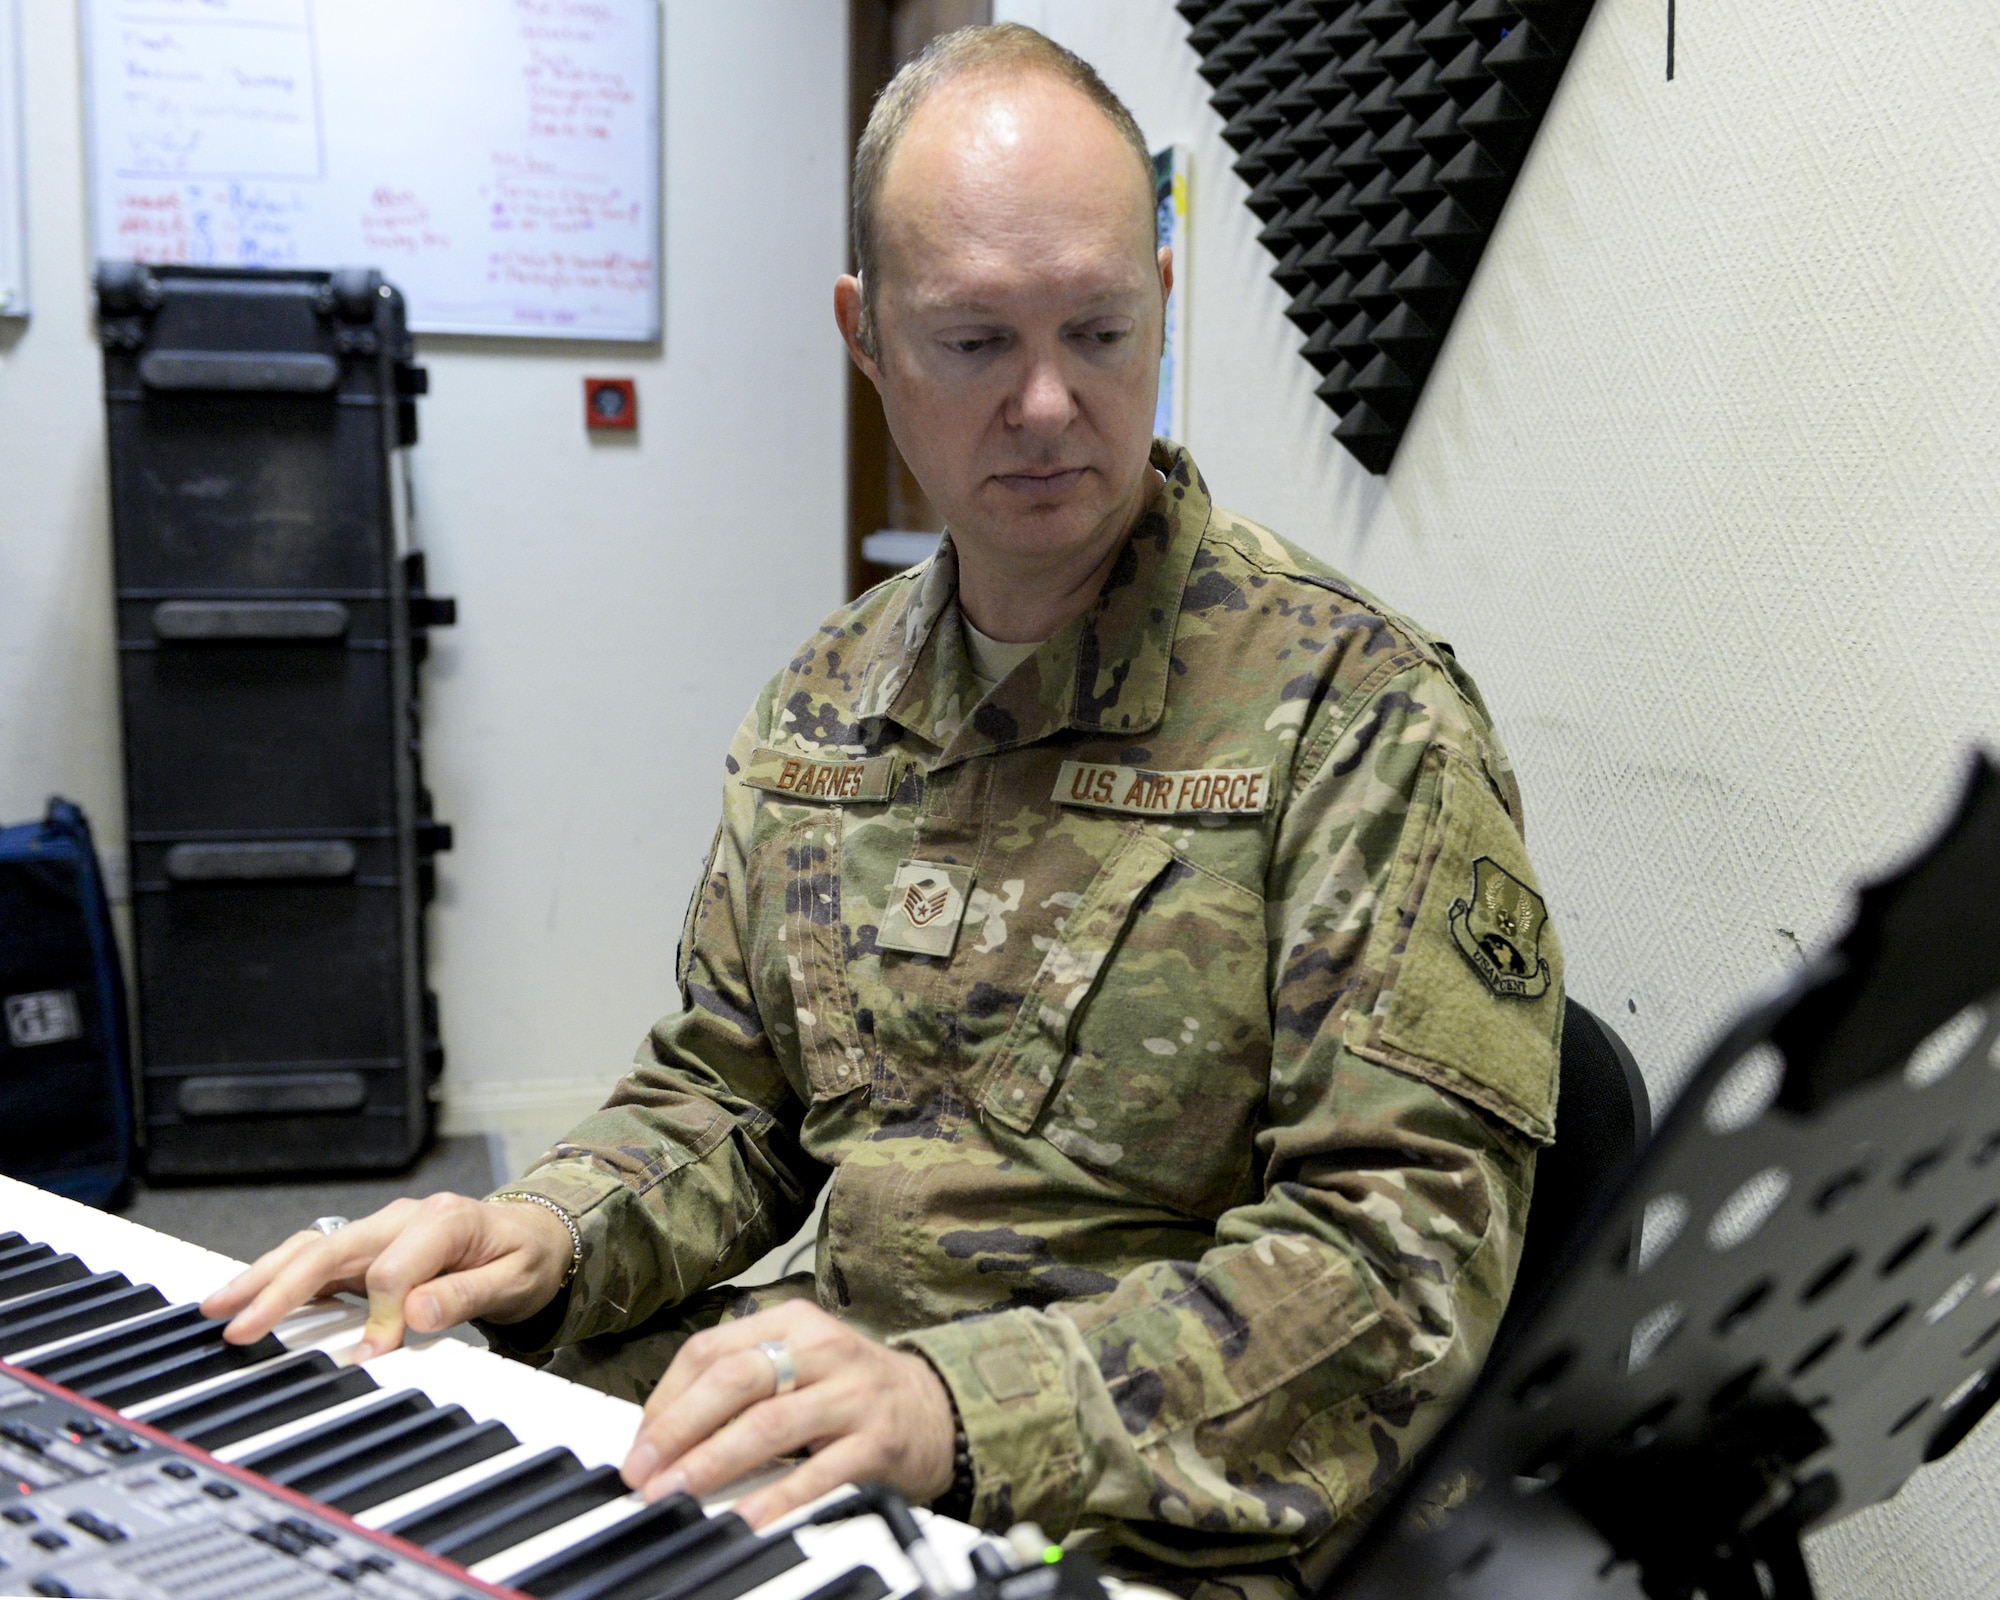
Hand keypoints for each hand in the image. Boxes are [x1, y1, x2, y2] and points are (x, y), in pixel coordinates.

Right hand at [199, 1193, 575, 1359]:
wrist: (535, 1235)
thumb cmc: (526, 1256)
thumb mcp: (514, 1279)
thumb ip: (464, 1295)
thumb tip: (413, 1311)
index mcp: (443, 1220)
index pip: (391, 1269)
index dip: (380, 1315)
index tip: (376, 1354)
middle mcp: (403, 1218)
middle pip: (331, 1248)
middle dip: (281, 1287)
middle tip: (239, 1324)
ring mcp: (381, 1230)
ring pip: (311, 1248)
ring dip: (264, 1277)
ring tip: (219, 1306)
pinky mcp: (368, 1247)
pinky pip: (317, 1257)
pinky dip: (279, 1275)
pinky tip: (247, 1297)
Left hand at [620, 1302, 955, 1527]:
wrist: (936, 1408)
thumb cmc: (851, 1389)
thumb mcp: (799, 1364)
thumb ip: (742, 1384)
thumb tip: (662, 1435)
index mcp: (792, 1322)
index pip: (712, 1350)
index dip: (666, 1399)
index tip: (640, 1445)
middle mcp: (822, 1348)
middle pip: (735, 1380)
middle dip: (678, 1428)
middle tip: (644, 1472)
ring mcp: (852, 1393)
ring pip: (770, 1422)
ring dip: (714, 1462)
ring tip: (677, 1494)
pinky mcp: (877, 1441)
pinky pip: (818, 1472)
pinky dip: (777, 1497)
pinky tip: (746, 1518)